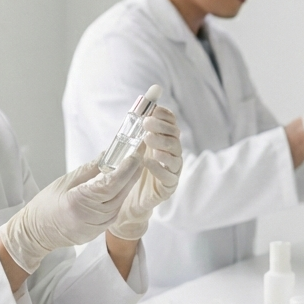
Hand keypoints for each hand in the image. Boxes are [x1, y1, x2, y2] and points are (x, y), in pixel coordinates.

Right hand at [0, 151, 143, 273]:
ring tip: (133, 167)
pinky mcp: (98, 232)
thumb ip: (89, 170)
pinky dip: (120, 198)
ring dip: (128, 185)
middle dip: (132, 173)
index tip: (135, 154)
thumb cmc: (45, 205)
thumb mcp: (64, 182)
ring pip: (120, 203)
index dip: (126, 169)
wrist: (36, 233)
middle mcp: (91, 217)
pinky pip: (114, 212)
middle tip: (140, 155)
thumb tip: (108, 154)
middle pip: (120, 193)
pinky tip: (122, 186)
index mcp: (79, 202)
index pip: (111, 184)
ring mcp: (96, 227)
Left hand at [108, 106, 182, 239]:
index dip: (165, 116)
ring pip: (175, 156)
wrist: (128, 199)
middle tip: (146, 124)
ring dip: (162, 146)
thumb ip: (136, 128)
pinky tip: (148, 162)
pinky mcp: (168, 187)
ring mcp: (172, 171)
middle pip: (174, 137)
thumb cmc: (130, 169)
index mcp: (164, 141)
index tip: (154, 110)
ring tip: (148, 139)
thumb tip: (141, 104)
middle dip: (162, 128)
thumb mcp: (130, 146)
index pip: (171, 124)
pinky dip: (159, 169)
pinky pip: (169, 177)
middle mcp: (171, 154)